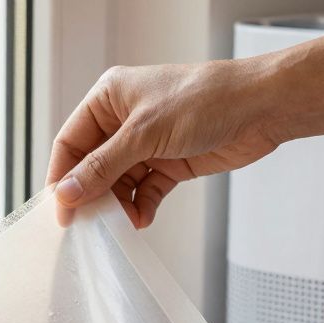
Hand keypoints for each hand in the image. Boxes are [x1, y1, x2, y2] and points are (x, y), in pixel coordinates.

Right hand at [46, 62, 280, 226]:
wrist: (262, 107)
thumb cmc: (205, 100)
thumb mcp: (145, 133)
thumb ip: (103, 166)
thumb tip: (68, 192)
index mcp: (109, 98)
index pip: (71, 141)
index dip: (62, 176)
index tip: (61, 209)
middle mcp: (124, 119)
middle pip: (92, 166)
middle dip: (91, 194)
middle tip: (89, 224)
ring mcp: (148, 143)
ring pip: (118, 182)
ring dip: (118, 205)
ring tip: (122, 224)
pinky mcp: (170, 162)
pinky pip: (145, 190)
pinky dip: (141, 206)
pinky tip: (142, 219)